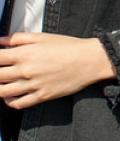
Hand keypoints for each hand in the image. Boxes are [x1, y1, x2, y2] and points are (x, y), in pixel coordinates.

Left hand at [0, 33, 116, 108]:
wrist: (90, 60)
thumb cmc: (70, 46)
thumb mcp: (44, 36)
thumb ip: (20, 38)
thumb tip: (1, 41)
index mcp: (25, 53)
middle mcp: (26, 70)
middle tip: (1, 71)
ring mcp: (32, 85)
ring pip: (2, 92)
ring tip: (3, 82)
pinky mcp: (41, 96)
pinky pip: (17, 104)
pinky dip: (9, 101)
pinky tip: (10, 95)